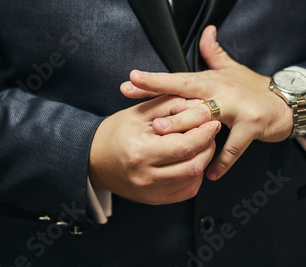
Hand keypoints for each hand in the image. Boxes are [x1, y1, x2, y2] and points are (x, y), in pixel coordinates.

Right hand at [89, 96, 220, 204]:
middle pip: (193, 166)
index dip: (203, 134)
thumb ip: (171, 105)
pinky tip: (190, 160)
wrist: (94, 159)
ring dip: (204, 160)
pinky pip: (186, 190)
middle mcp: (146, 177)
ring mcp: (151, 192)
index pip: (184, 146)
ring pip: (193, 179)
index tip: (212, 121)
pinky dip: (195, 175)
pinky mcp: (155, 200)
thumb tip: (199, 105)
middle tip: (210, 132)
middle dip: (208, 146)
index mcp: (141, 152)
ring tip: (201, 144)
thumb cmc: (116, 132)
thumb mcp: (140, 112)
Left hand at [121, 26, 304, 180]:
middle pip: (188, 96)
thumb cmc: (253, 88)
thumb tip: (206, 30)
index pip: (179, 79)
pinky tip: (209, 173)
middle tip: (138, 106)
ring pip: (208, 118)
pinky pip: (234, 147)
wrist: (287, 102)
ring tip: (163, 136)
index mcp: (212, 80)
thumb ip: (214, 52)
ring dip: (185, 128)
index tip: (131, 79)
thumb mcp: (232, 69)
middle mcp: (222, 92)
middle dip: (162, 102)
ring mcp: (238, 108)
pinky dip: (222, 162)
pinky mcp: (252, 126)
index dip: (155, 80)